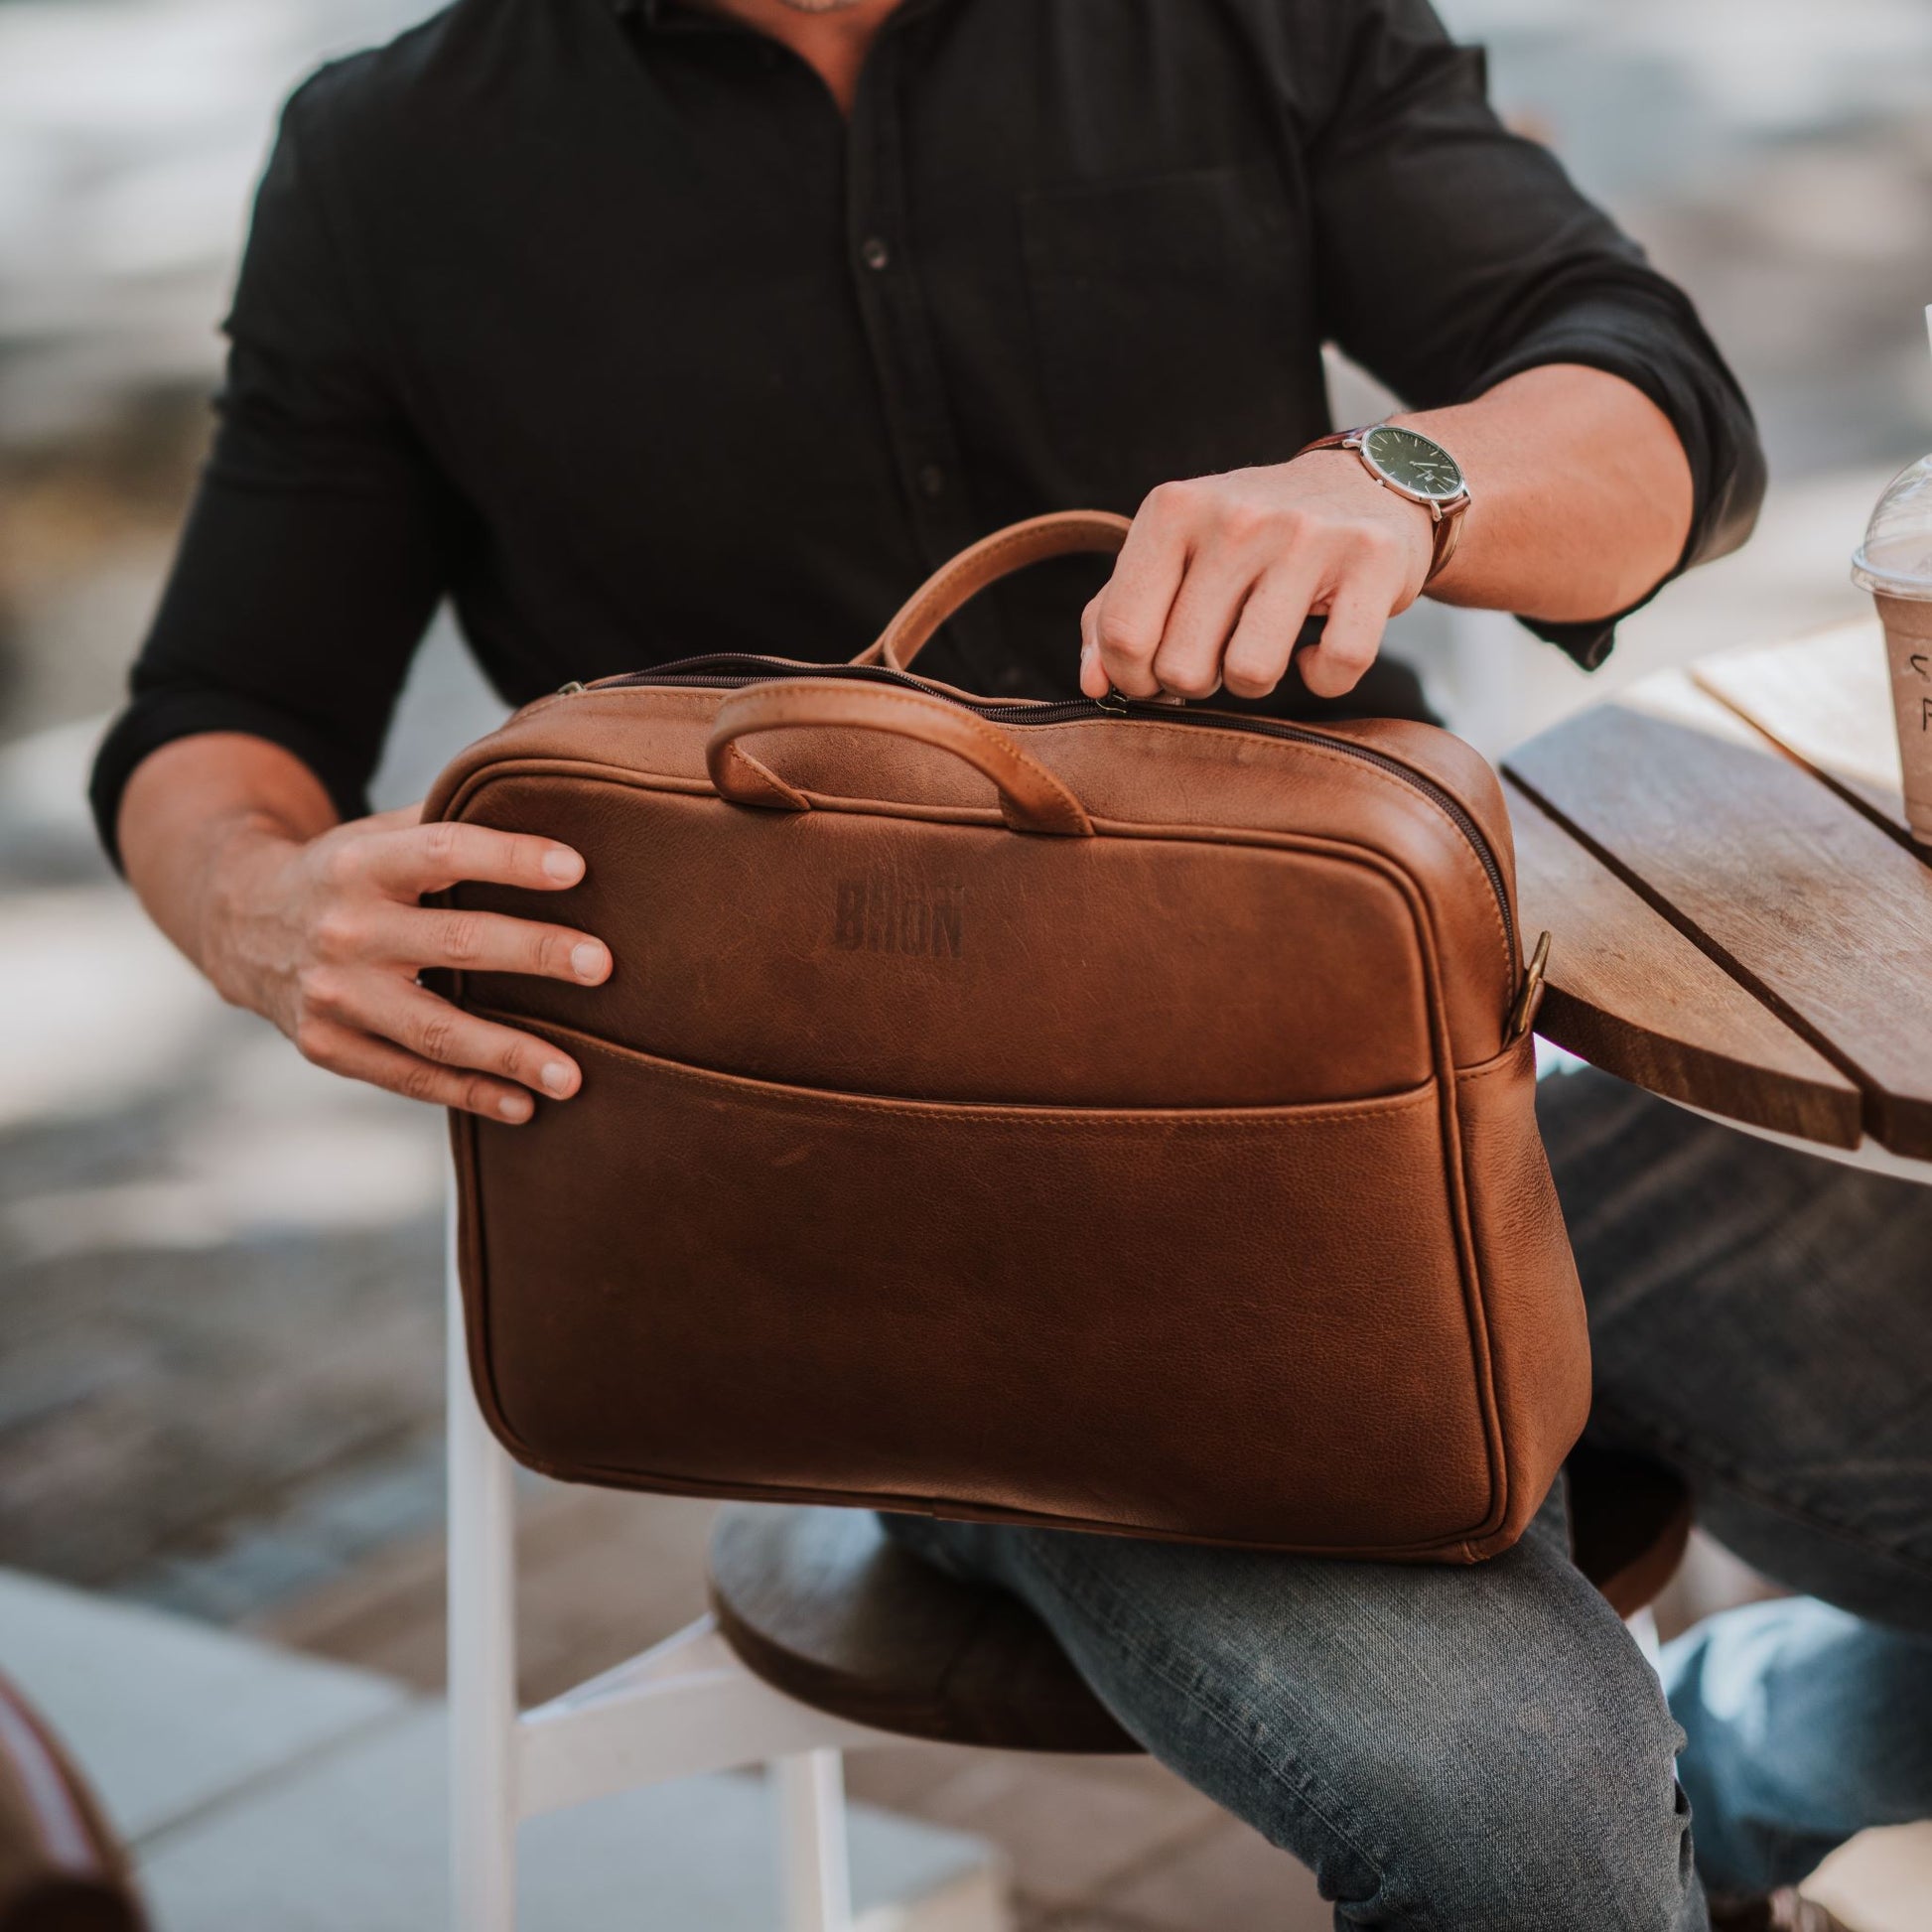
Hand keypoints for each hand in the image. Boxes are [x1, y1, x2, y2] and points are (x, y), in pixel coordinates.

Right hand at [203, 803, 610, 1122]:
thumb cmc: (349, 874)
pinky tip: (522, 1104)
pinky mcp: (326, 1046)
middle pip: (456, 943)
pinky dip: (469, 1095)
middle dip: (535, 953)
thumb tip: (552, 806)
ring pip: (435, 1030)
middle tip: (602, 967)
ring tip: (572, 1075)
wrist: (241, 922)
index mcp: (363, 864)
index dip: (511, 858)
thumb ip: (450, 825)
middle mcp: (344, 929)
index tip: (576, 869)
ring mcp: (333, 995)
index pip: (445, 852)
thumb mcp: (380, 835)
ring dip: (510, 1054)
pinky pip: (408, 1077)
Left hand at [1079, 454, 1435, 702]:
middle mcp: (1237, 516)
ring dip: (1254, 682)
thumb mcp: (1173, 553)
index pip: (1123, 632)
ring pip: (1251, 673)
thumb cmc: (1251, 535)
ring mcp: (1307, 536)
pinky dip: (1323, 678)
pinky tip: (1316, 648)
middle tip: (1218, 651)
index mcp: (1173, 509)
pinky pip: (1333, 668)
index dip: (1133, 677)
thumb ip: (1115, 615)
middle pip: (1182, 667)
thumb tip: (1094, 686)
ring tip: (1264, 645)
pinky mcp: (1372, 563)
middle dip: (1196, 681)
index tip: (1155, 672)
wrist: (1367, 484)